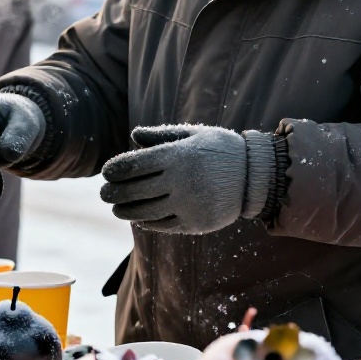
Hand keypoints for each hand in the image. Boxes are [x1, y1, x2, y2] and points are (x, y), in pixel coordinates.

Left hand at [99, 125, 248, 233]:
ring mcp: (187, 205)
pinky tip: (139, 218)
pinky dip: (147, 222)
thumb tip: (133, 137)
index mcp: (177, 156)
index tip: (106, 173)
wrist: (257, 176)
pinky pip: (163, 224)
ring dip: (125, 211)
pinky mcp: (196, 223)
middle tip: (103, 193)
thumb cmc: (222, 150)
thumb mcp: (195, 134)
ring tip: (116, 209)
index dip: (115, 169)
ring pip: (145, 211)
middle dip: (113, 192)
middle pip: (134, 190)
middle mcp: (180, 181)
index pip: (134, 165)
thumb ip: (162, 136)